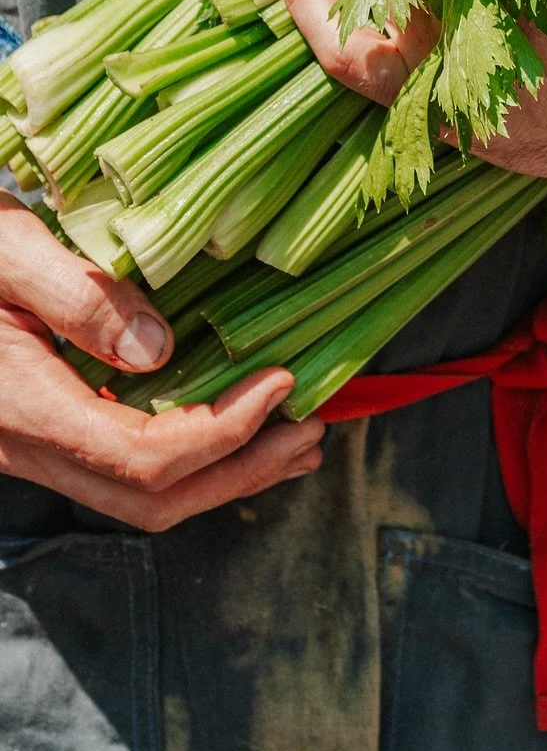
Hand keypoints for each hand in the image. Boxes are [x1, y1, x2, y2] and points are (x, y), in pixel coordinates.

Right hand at [0, 197, 323, 529]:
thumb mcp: (6, 250)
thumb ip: (79, 297)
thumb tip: (162, 348)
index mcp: (24, 406)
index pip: (143, 456)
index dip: (224, 432)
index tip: (284, 380)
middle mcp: (29, 444)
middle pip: (150, 500)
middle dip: (241, 473)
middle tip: (312, 431)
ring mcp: (35, 446)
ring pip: (139, 498)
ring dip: (226, 476)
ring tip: (296, 440)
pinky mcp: (45, 431)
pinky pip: (124, 468)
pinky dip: (194, 456)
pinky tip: (236, 424)